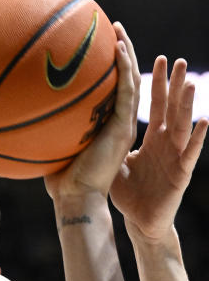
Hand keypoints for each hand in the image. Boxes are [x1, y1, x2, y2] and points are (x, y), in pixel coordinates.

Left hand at [45, 23, 140, 200]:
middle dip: (119, 51)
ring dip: (126, 52)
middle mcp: (115, 120)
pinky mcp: (122, 128)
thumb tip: (9, 114)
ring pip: (130, 79)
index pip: (107, 88)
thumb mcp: (47, 145)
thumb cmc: (58, 179)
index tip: (94, 44)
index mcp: (102, 123)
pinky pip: (126, 92)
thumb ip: (39, 127)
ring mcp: (121, 123)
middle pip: (122, 78)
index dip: (105, 66)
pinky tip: (119, 49)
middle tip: (110, 27)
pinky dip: (124, 69)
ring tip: (118, 29)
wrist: (74, 198)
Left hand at [110, 55, 207, 242]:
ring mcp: (175, 156)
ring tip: (189, 82)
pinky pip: (190, 153)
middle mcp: (166, 143)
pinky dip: (198, 137)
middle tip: (177, 60)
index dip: (155, 83)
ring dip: (186, 104)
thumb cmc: (126, 192)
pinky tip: (204, 121)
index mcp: (151, 138)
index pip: (153, 105)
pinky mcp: (180, 173)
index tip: (158, 59)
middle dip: (174, 84)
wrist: (139, 220)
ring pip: (183, 125)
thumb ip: (107, 142)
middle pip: (171, 108)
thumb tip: (82, 126)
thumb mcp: (114, 161)